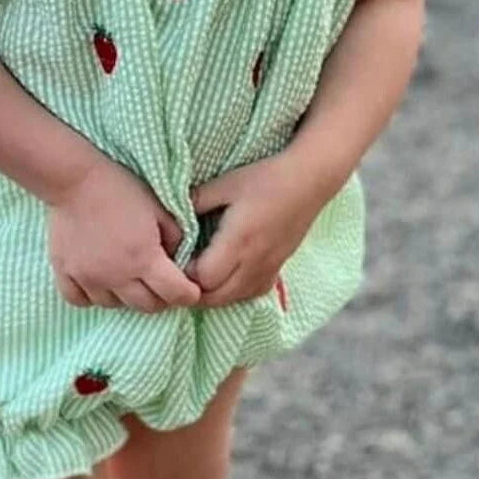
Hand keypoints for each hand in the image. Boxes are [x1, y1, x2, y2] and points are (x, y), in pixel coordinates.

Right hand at [47, 154, 200, 312]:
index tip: (189, 289)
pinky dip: (93, 296)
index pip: (175, 294)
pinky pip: (81, 300)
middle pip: (147, 306)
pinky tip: (99, 281)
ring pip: (114, 305)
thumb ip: (176, 238)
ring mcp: (89, 278)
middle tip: (161, 283)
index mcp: (145, 258)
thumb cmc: (122, 189)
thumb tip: (178, 260)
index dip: (187, 294)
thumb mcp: (160, 209)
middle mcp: (117, 276)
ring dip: (127, 296)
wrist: (76, 179)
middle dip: (160, 297)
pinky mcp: (66, 273)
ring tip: (129, 277)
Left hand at [186, 152, 330, 307]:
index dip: (183, 274)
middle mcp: (254, 262)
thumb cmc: (265, 178)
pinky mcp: (278, 269)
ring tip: (200, 273)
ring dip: (212, 294)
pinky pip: (250, 295)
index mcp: (237, 241)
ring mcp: (268, 269)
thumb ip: (195, 200)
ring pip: (233, 300)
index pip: (203, 278)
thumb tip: (169, 214)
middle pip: (215, 297)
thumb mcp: (225, 184)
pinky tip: (225, 275)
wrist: (309, 181)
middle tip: (181, 270)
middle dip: (193, 289)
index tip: (175, 258)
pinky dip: (233, 293)